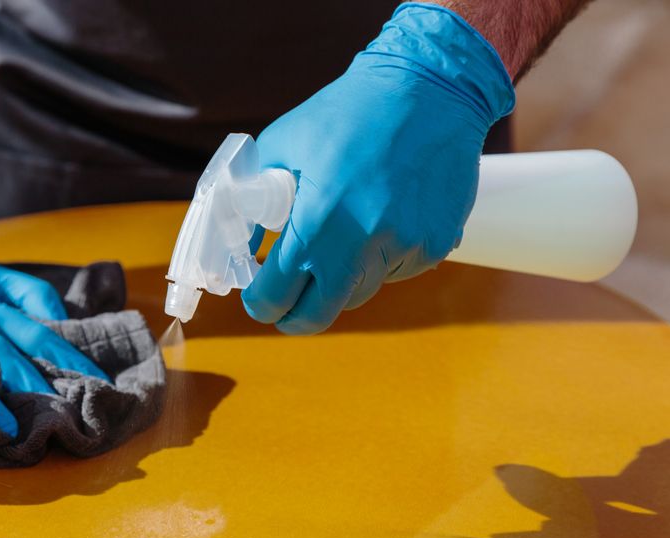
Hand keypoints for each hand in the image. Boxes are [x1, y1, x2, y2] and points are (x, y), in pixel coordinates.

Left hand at [242, 3, 514, 334]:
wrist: (430, 88)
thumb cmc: (347, 113)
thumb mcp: (281, 147)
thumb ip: (251, 201)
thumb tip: (237, 249)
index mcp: (318, 222)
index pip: (276, 296)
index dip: (260, 305)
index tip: (257, 298)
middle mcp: (363, 244)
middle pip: (318, 315)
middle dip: (293, 317)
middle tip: (284, 306)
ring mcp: (403, 249)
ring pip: (357, 293)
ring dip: (338, 281)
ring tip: (336, 240)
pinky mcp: (433, 246)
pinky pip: (393, 272)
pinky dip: (377, 259)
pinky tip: (379, 218)